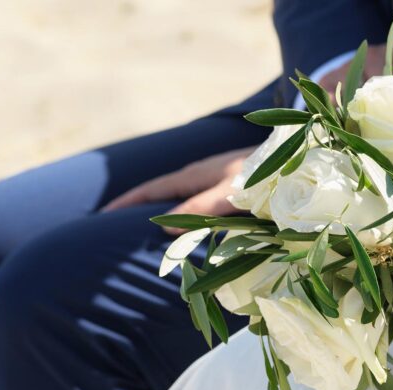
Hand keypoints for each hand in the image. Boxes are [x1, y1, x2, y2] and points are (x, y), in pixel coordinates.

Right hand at [103, 146, 255, 233]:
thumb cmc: (263, 176)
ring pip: (175, 196)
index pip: (149, 190)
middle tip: (111, 227)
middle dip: (134, 207)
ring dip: (157, 210)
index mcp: (191, 175)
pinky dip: (178, 212)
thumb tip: (163, 226)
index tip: (100, 217)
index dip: (125, 203)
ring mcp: (210, 179)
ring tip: (141, 229)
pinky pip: (191, 200)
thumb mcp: (228, 194)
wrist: (292, 157)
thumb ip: (198, 208)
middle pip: (158, 192)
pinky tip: (182, 224)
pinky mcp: (224, 186)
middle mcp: (197, 175)